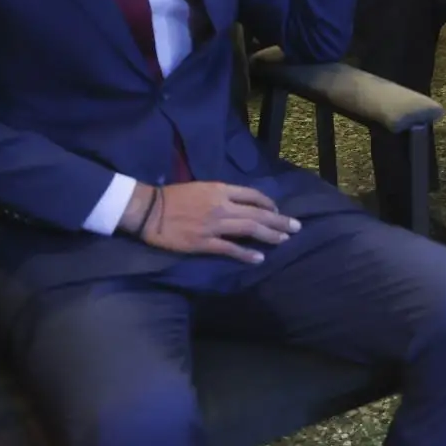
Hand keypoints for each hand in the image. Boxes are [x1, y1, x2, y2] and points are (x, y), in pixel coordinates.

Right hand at [127, 181, 299, 264]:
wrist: (148, 210)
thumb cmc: (173, 196)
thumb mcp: (202, 187)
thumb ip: (223, 193)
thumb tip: (241, 202)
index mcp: (221, 190)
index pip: (253, 196)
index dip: (269, 204)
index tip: (278, 211)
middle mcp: (222, 206)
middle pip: (258, 213)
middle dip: (279, 220)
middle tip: (296, 227)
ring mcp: (213, 225)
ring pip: (249, 230)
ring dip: (270, 235)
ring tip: (284, 240)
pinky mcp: (203, 243)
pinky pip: (230, 249)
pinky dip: (246, 254)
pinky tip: (259, 259)